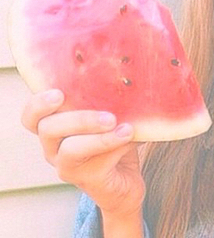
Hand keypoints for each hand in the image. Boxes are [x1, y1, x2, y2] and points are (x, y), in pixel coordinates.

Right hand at [21, 89, 145, 218]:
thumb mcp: (109, 116)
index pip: (31, 117)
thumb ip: (108, 101)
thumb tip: (126, 79)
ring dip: (100, 137)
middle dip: (78, 119)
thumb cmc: (114, 140)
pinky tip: (133, 137)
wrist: (125, 183)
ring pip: (71, 149)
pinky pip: (98, 163)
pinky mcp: (88, 180)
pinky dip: (118, 146)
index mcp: (55, 128)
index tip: (58, 94)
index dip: (38, 105)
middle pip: (49, 129)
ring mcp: (68, 167)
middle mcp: (54, 148)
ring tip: (126, 129)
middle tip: (109, 117)